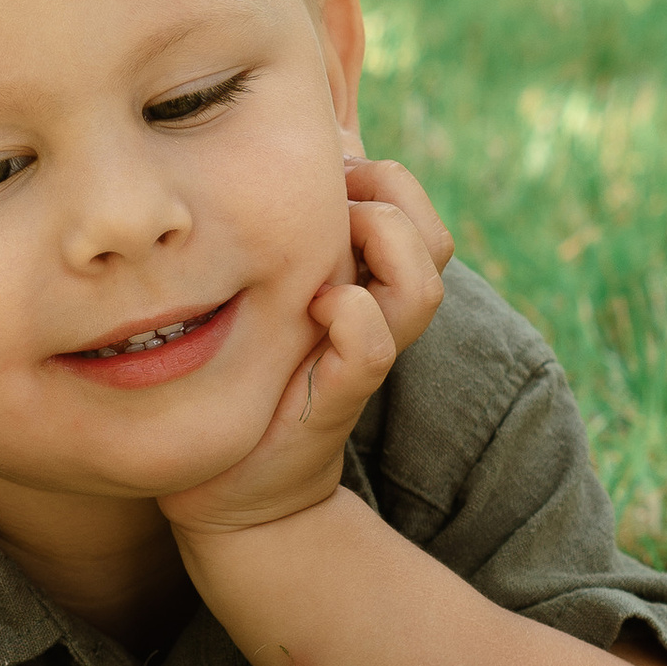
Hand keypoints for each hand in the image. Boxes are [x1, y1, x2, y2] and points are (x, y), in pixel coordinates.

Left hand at [162, 168, 452, 537]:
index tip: (313, 175)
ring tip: (325, 244)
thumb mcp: (253, 295)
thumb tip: (268, 174)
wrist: (233, 491)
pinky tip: (313, 308)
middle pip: (433, 236)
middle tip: (324, 200)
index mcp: (361, 282)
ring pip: (423, 283)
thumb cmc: (237, 379)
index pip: (412, 207)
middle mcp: (374, 314)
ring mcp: (362, 356)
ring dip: (381, 243)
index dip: (378, 174)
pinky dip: (354, 315)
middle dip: (387, 195)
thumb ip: (265, 241)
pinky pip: (373, 344)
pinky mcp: (339, 398)